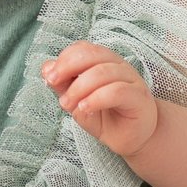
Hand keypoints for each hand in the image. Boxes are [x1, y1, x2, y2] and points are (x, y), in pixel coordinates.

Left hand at [42, 41, 158, 157]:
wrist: (132, 138)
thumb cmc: (106, 118)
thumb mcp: (77, 102)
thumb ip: (64, 85)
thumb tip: (47, 68)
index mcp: (104, 62)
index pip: (84, 48)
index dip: (64, 58)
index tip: (49, 77)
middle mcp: (119, 66)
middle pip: (93, 54)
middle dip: (68, 67)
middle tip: (53, 83)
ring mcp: (132, 80)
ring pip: (103, 72)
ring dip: (79, 87)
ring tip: (67, 104)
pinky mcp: (139, 97)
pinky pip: (117, 91)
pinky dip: (96, 98)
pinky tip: (85, 107)